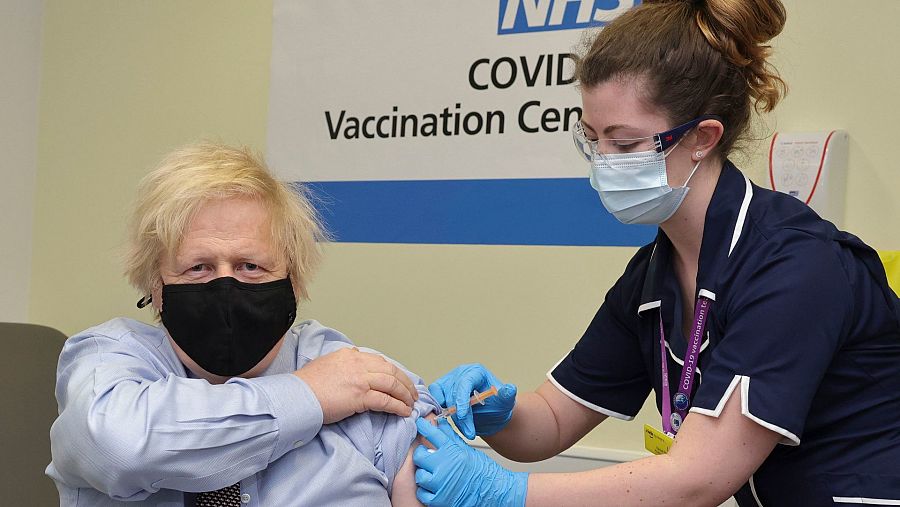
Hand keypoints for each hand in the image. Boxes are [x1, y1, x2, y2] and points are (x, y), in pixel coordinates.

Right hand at [294, 347, 417, 423]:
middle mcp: (358, 363)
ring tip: (411, 403)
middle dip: (405, 382)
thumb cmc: (307, 385)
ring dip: (405, 395)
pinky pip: (386, 401)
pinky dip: (398, 406)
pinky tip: (403, 412)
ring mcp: (360, 379)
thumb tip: (353, 364)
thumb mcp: (327, 364)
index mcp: (350, 355)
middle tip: (412, 392)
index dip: (394, 372)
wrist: (297, 396)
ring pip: (392, 384)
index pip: (379, 361)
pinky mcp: (360, 396)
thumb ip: (343, 363)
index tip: (400, 380)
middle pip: (391, 370)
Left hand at [413, 418, 526, 506]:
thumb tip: (440, 423)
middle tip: (428, 459)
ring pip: (419, 475)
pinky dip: (426, 492)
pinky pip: (422, 493)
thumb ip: (450, 436)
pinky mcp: (439, 499)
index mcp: (452, 450)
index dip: (422, 427)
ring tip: (434, 475)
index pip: (431, 433)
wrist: (493, 490)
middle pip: (419, 455)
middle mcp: (445, 465)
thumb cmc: (481, 471)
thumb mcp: (466, 449)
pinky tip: (435, 488)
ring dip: (425, 475)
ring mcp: (441, 483)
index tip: (419, 424)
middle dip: (422, 456)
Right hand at [428, 363, 516, 438]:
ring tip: (466, 429)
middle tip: (469, 431)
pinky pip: (434, 402)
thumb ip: (507, 395)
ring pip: (441, 399)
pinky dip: (440, 414)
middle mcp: (460, 374)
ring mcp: (448, 383)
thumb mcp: (506, 401)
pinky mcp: (440, 393)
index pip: (464, 383)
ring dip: (452, 418)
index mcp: (475, 372)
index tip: (463, 415)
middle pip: (452, 393)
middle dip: (460, 415)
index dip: (461, 399)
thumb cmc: (498, 406)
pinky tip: (453, 424)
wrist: (491, 416)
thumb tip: (510, 389)